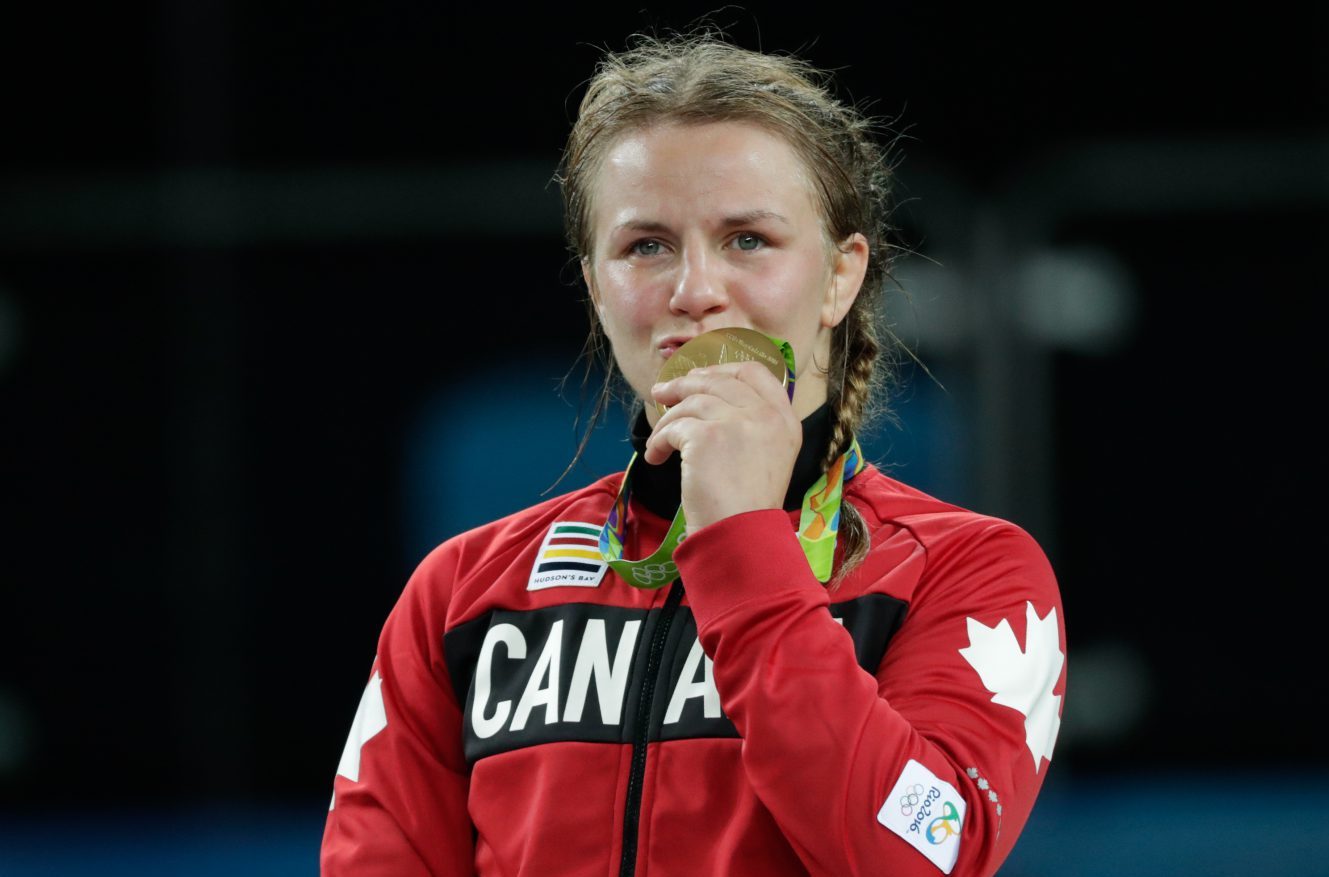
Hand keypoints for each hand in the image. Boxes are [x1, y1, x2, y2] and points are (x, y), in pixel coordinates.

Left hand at [645, 361, 801, 532]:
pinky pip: (673, 427)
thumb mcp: (769, 457)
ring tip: (659, 442)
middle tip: (663, 393)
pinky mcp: (707, 435)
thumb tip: (708, 398)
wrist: (742, 535)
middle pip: (718, 380)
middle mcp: (765, 415)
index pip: (756, 372)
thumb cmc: (750, 507)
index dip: (723, 368)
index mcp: (785, 419)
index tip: (700, 376)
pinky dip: (659, 441)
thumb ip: (753, 425)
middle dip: (685, 384)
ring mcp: (737, 422)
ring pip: (691, 402)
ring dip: (668, 420)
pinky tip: (656, 457)